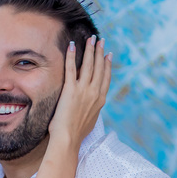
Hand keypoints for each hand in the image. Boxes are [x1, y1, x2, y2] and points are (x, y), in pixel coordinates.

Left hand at [47, 35, 111, 149]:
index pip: (106, 77)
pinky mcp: (71, 90)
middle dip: (99, 52)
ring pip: (89, 65)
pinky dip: (72, 56)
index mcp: (100, 100)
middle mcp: (95, 93)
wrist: (68, 139)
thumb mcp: (91, 121)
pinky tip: (72, 46)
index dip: (107, 64)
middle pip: (100, 67)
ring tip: (90, 38)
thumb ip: (92, 110)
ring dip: (90, 49)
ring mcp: (84, 90)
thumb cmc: (76, 134)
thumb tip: (92, 108)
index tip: (107, 54)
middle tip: (100, 40)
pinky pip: (72, 68)